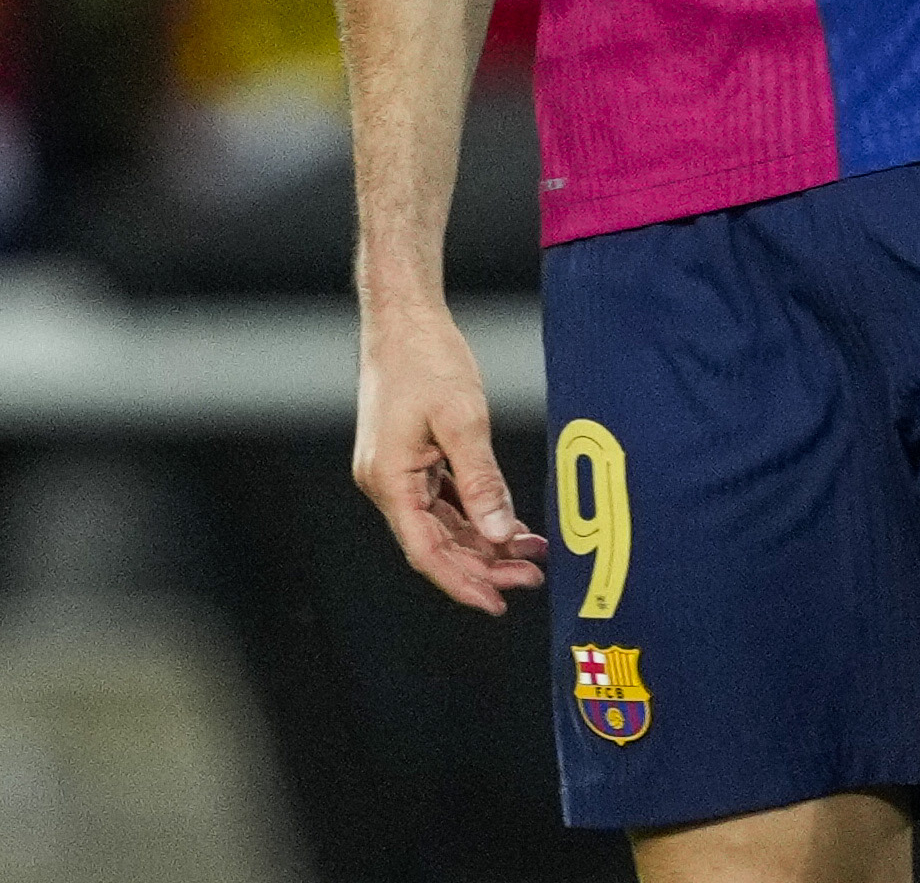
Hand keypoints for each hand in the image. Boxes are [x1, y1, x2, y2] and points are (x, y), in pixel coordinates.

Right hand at [354, 306, 547, 612]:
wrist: (403, 317)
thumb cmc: (426, 357)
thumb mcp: (463, 419)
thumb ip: (482, 481)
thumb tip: (501, 534)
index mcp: (389, 480)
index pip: (426, 552)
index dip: (463, 582)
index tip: (498, 602)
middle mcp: (386, 483)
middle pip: (436, 544)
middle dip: (484, 565)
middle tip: (532, 574)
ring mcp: (396, 472)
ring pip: (442, 525)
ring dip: (484, 541)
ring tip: (531, 553)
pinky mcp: (410, 459)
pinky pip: (442, 502)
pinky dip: (475, 515)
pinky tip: (508, 523)